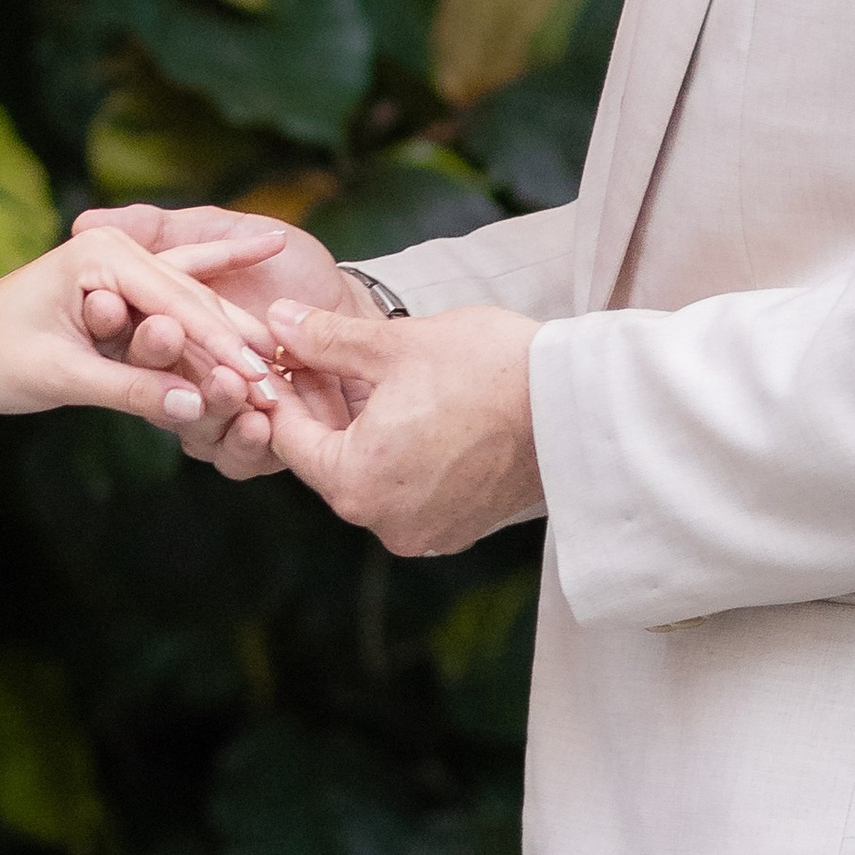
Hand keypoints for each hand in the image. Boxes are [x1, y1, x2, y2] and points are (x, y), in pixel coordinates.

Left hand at [0, 224, 285, 428]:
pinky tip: (267, 251)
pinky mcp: (121, 286)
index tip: (262, 383)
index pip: (176, 305)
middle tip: (288, 376)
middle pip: (193, 299)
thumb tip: (194, 409)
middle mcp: (115, 250)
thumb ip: (130, 390)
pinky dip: (217, 301)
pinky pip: (178, 296)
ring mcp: (119, 265)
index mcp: (99, 255)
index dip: (221, 349)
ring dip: (235, 328)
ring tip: (289, 353)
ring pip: (192, 300)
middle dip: (239, 341)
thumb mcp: (59, 377)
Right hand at [73, 202, 353, 478]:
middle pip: (156, 381)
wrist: (357, 301)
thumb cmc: (292, 262)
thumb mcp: (223, 227)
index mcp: (168, 330)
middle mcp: (185, 377)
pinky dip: (247, 442)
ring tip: (232, 383)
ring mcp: (220, 414)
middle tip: (173, 341)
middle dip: (160, 361)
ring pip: (195, 424)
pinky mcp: (257, 446)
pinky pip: (239, 457)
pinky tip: (263, 421)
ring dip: (210, 405)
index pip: (131, 333)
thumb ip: (159, 227)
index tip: (106, 305)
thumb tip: (81, 223)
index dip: (116, 322)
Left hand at [259, 297, 544, 553]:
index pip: (289, 438)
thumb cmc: (489, 369)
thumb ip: (326, 339)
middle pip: (327, 462)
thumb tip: (276, 321)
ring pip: (369, 477)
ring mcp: (424, 532)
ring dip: (364, 436)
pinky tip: (417, 416)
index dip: (282, 390)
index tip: (281, 355)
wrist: (579, 404)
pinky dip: (403, 459)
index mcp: (357, 482)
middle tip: (320, 361)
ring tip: (373, 383)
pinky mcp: (458, 529)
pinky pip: (409, 493)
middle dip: (323, 413)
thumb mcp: (395, 344)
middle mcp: (384, 522)